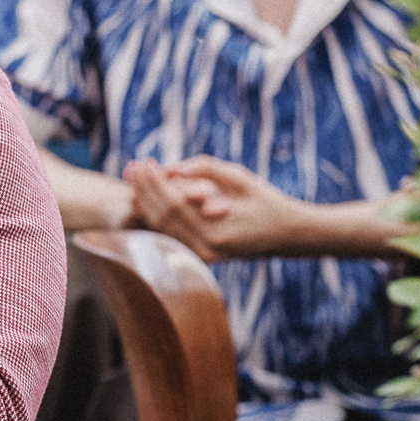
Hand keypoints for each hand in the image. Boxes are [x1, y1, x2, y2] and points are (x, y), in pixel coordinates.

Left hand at [124, 157, 310, 260]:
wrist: (288, 235)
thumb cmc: (266, 201)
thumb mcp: (241, 178)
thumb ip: (207, 170)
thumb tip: (171, 168)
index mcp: (218, 232)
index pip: (174, 204)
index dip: (155, 182)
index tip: (143, 162)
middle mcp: (207, 249)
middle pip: (163, 217)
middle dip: (144, 189)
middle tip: (131, 167)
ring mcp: (202, 257)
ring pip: (162, 229)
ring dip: (144, 202)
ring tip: (132, 180)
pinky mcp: (201, 258)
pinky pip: (170, 235)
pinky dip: (155, 216)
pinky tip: (142, 199)